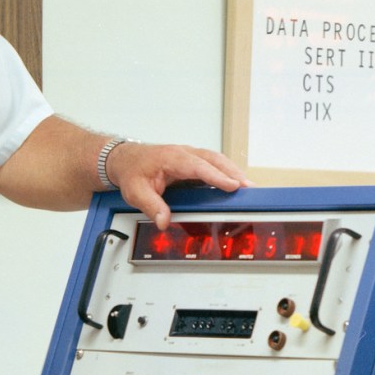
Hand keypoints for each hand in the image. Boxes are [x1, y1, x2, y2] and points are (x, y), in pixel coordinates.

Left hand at [109, 143, 248, 226]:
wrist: (125, 159)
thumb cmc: (132, 171)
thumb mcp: (136, 192)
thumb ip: (151, 206)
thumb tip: (163, 221)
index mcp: (172, 158)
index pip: (199, 166)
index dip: (217, 176)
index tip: (233, 185)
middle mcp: (184, 153)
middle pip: (214, 159)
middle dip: (233, 172)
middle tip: (249, 188)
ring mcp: (190, 156)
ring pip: (216, 160)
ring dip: (232, 172)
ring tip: (247, 187)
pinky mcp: (193, 162)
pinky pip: (213, 164)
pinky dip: (226, 172)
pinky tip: (234, 183)